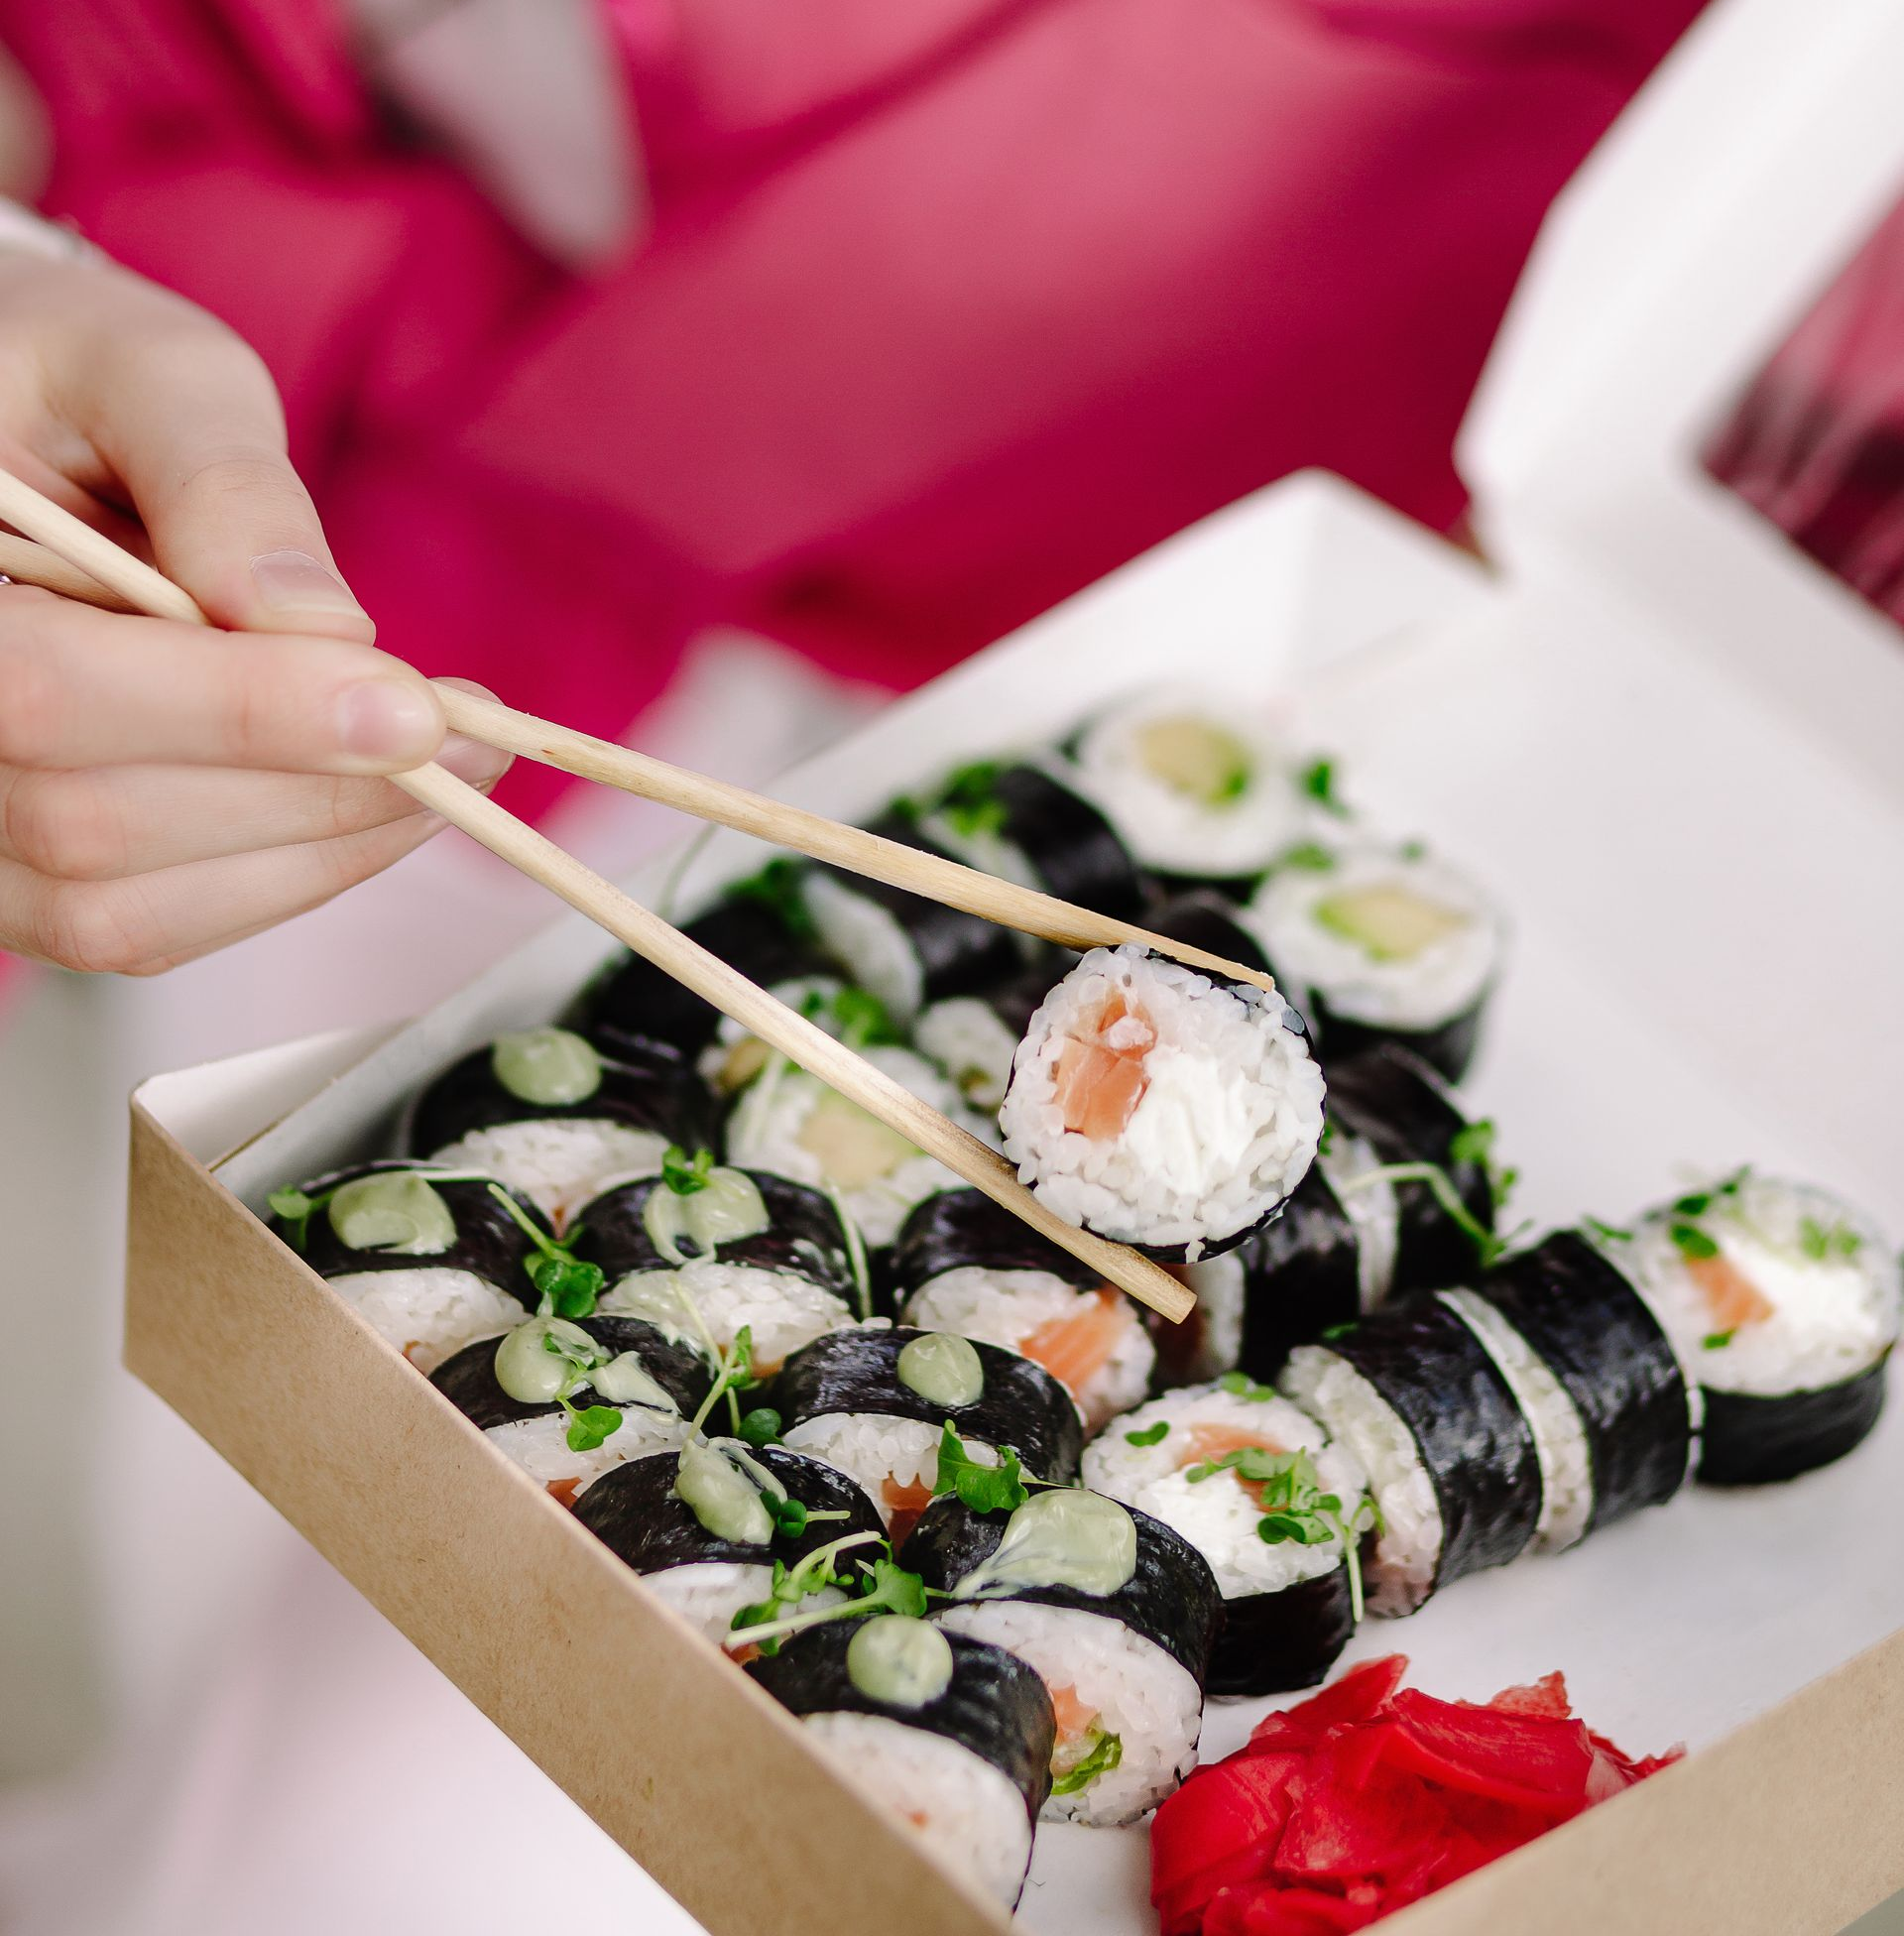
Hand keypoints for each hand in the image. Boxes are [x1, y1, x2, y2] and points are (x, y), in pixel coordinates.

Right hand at [0, 245, 508, 974]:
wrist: (20, 437)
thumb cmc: (75, 387)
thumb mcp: (147, 373)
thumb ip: (221, 484)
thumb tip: (322, 628)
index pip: (48, 691)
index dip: (241, 716)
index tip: (415, 711)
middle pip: (94, 824)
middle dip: (318, 793)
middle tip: (473, 736)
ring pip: (127, 909)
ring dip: (321, 850)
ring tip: (448, 769)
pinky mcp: (17, 882)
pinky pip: (148, 928)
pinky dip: (286, 877)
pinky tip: (372, 804)